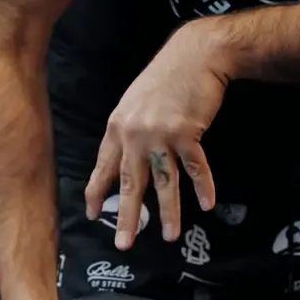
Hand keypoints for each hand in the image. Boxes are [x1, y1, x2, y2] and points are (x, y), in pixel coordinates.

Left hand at [83, 24, 228, 250]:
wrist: (195, 54)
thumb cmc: (166, 77)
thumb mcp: (134, 102)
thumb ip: (127, 130)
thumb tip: (123, 159)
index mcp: (118, 127)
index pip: (103, 168)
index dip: (97, 194)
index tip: (92, 215)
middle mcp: (135, 134)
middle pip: (129, 184)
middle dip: (127, 218)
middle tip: (125, 244)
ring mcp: (160, 134)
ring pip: (163, 182)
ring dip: (168, 212)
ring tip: (170, 237)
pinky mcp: (187, 132)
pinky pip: (195, 167)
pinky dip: (203, 187)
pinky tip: (207, 204)